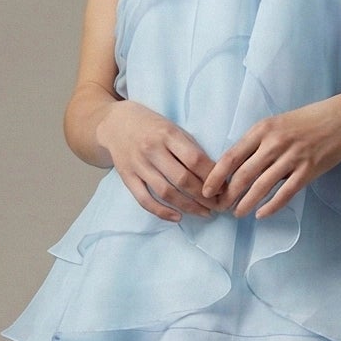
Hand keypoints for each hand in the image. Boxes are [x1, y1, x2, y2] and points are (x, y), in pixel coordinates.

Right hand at [94, 100, 218, 221]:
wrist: (115, 123)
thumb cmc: (152, 126)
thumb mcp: (173, 128)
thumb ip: (190, 148)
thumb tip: (215, 174)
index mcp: (167, 134)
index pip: (195, 160)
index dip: (212, 177)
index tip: (224, 188)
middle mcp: (152, 149)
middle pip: (182, 179)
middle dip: (204, 196)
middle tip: (219, 205)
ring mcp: (138, 165)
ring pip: (166, 192)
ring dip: (188, 207)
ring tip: (205, 213)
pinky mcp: (127, 177)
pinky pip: (145, 200)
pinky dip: (162, 212)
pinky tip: (178, 217)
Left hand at [201, 96, 340, 218]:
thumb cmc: (307, 121)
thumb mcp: (276, 124)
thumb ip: (257, 142)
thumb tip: (235, 166)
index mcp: (262, 130)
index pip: (230, 157)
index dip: (215, 177)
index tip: (206, 191)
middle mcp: (274, 143)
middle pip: (242, 175)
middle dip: (227, 195)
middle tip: (220, 207)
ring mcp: (292, 157)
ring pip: (261, 187)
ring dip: (245, 204)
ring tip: (237, 213)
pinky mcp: (308, 170)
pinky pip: (284, 194)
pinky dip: (270, 207)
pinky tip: (261, 214)